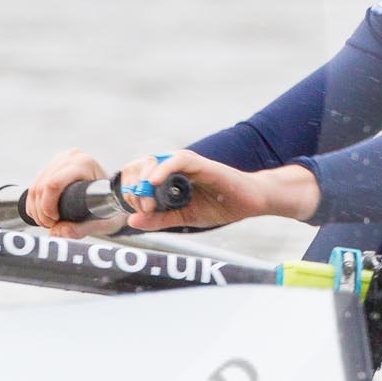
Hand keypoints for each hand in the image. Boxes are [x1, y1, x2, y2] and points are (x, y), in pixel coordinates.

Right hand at [25, 148, 121, 238]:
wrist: (114, 196)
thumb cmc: (112, 208)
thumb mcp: (105, 222)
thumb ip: (83, 229)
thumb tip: (56, 232)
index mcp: (85, 164)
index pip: (54, 183)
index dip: (48, 206)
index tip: (55, 222)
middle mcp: (71, 157)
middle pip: (42, 186)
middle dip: (41, 211)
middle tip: (51, 226)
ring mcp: (60, 159)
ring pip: (35, 186)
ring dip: (35, 209)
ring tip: (48, 223)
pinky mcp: (52, 165)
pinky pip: (34, 186)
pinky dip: (33, 204)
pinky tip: (41, 215)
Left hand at [119, 151, 319, 231]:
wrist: (250, 202)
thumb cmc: (220, 206)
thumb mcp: (183, 218)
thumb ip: (159, 219)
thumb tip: (131, 220)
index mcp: (168, 177)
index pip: (138, 174)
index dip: (130, 190)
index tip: (134, 210)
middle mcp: (174, 166)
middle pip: (141, 165)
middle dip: (135, 186)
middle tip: (141, 208)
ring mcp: (187, 163)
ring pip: (155, 160)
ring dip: (145, 180)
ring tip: (148, 201)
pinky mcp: (202, 163)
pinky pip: (178, 160)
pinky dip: (163, 169)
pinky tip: (154, 182)